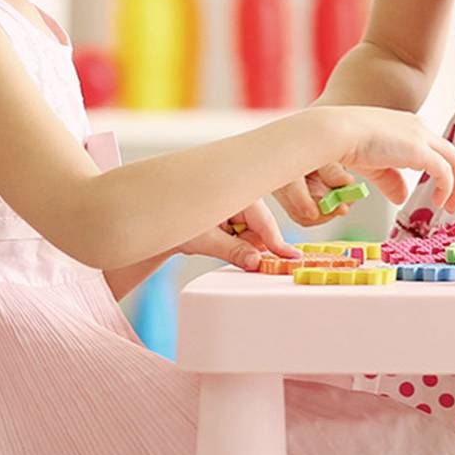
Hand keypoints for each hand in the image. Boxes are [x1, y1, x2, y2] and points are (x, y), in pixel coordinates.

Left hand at [179, 198, 298, 270]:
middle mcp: (243, 195)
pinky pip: (245, 234)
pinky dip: (234, 240)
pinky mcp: (236, 212)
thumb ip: (233, 251)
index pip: (265, 222)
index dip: (278, 243)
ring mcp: (240, 203)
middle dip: (246, 244)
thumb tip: (255, 262)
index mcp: (238, 192)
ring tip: (213, 237)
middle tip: (222, 245)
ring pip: (253, 236)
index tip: (292, 258)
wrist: (161, 217)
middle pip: (261, 231)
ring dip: (238, 244)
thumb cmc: (176, 218)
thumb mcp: (205, 238)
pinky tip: (217, 235)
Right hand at [279, 109, 454, 223]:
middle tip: (451, 203)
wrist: (337, 132)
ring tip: (449, 207)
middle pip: (451, 153)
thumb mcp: (375, 165)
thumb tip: (402, 197)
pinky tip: (439, 202)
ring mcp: (422, 137)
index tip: (439, 191)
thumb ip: (391, 180)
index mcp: (409, 126)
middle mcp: (420, 128)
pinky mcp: (420, 150)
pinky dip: (448, 188)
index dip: (441, 170)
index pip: (435, 147)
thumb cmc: (347, 144)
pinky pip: (445, 172)